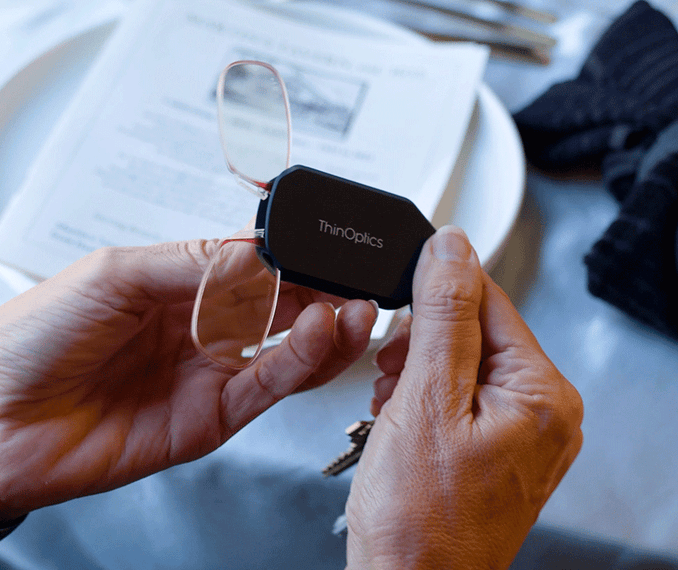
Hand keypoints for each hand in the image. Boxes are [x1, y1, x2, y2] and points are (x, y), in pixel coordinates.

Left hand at [0, 240, 377, 519]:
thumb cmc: (30, 339)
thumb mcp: (112, 275)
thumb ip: (190, 264)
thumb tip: (258, 249)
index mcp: (174, 288)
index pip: (252, 267)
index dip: (293, 258)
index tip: (330, 246)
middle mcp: (198, 330)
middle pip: (278, 310)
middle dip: (323, 294)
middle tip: (358, 280)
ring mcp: (206, 376)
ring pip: (283, 352)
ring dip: (325, 331)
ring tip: (354, 308)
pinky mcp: (208, 421)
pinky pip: (264, 389)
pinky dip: (297, 365)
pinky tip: (317, 338)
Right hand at [345, 226, 582, 569]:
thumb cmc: (419, 518)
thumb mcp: (424, 399)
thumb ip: (442, 316)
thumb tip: (452, 248)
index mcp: (542, 394)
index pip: (490, 300)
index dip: (434, 294)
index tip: (396, 295)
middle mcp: (544, 415)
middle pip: (476, 333)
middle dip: (422, 343)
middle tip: (390, 373)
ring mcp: (521, 436)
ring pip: (463, 365)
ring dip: (417, 371)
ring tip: (391, 403)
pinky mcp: (494, 451)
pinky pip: (460, 399)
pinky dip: (423, 399)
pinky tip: (400, 419)